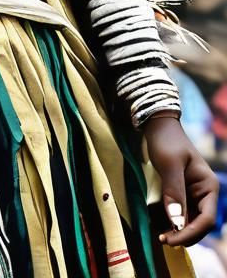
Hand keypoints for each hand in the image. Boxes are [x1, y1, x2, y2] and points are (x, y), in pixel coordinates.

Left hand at [144, 113, 218, 247]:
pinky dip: (172, 222)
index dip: (191, 232)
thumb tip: (177, 221)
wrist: (157, 126)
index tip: (172, 239)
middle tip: (164, 239)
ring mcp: (193, 195)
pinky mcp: (181, 194)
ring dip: (178, 231)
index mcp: (209, 187)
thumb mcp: (169, 163)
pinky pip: (180, 214)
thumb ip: (174, 191)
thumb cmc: (166, 141)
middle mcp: (204, 194)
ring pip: (190, 222)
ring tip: (161, 236)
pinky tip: (160, 225)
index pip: (207, 219)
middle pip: (199, 224)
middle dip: (184, 234)